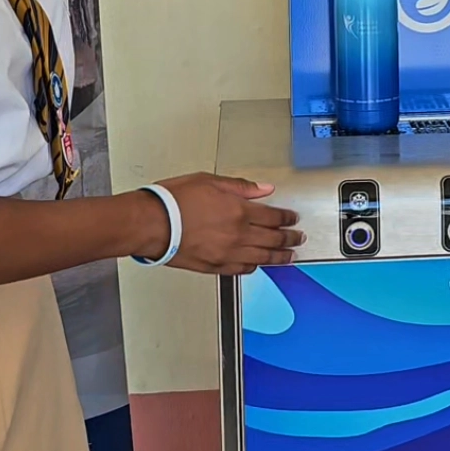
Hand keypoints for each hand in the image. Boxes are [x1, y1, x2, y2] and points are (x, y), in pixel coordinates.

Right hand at [137, 174, 303, 274]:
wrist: (151, 224)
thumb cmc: (174, 201)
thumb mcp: (211, 181)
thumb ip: (241, 187)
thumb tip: (264, 189)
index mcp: (239, 211)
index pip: (273, 217)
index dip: (287, 218)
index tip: (293, 219)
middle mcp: (237, 234)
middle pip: (272, 239)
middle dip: (289, 238)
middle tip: (298, 238)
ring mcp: (227, 253)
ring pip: (262, 257)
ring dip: (279, 257)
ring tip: (289, 256)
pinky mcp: (214, 266)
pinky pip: (242, 269)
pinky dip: (254, 267)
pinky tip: (258, 265)